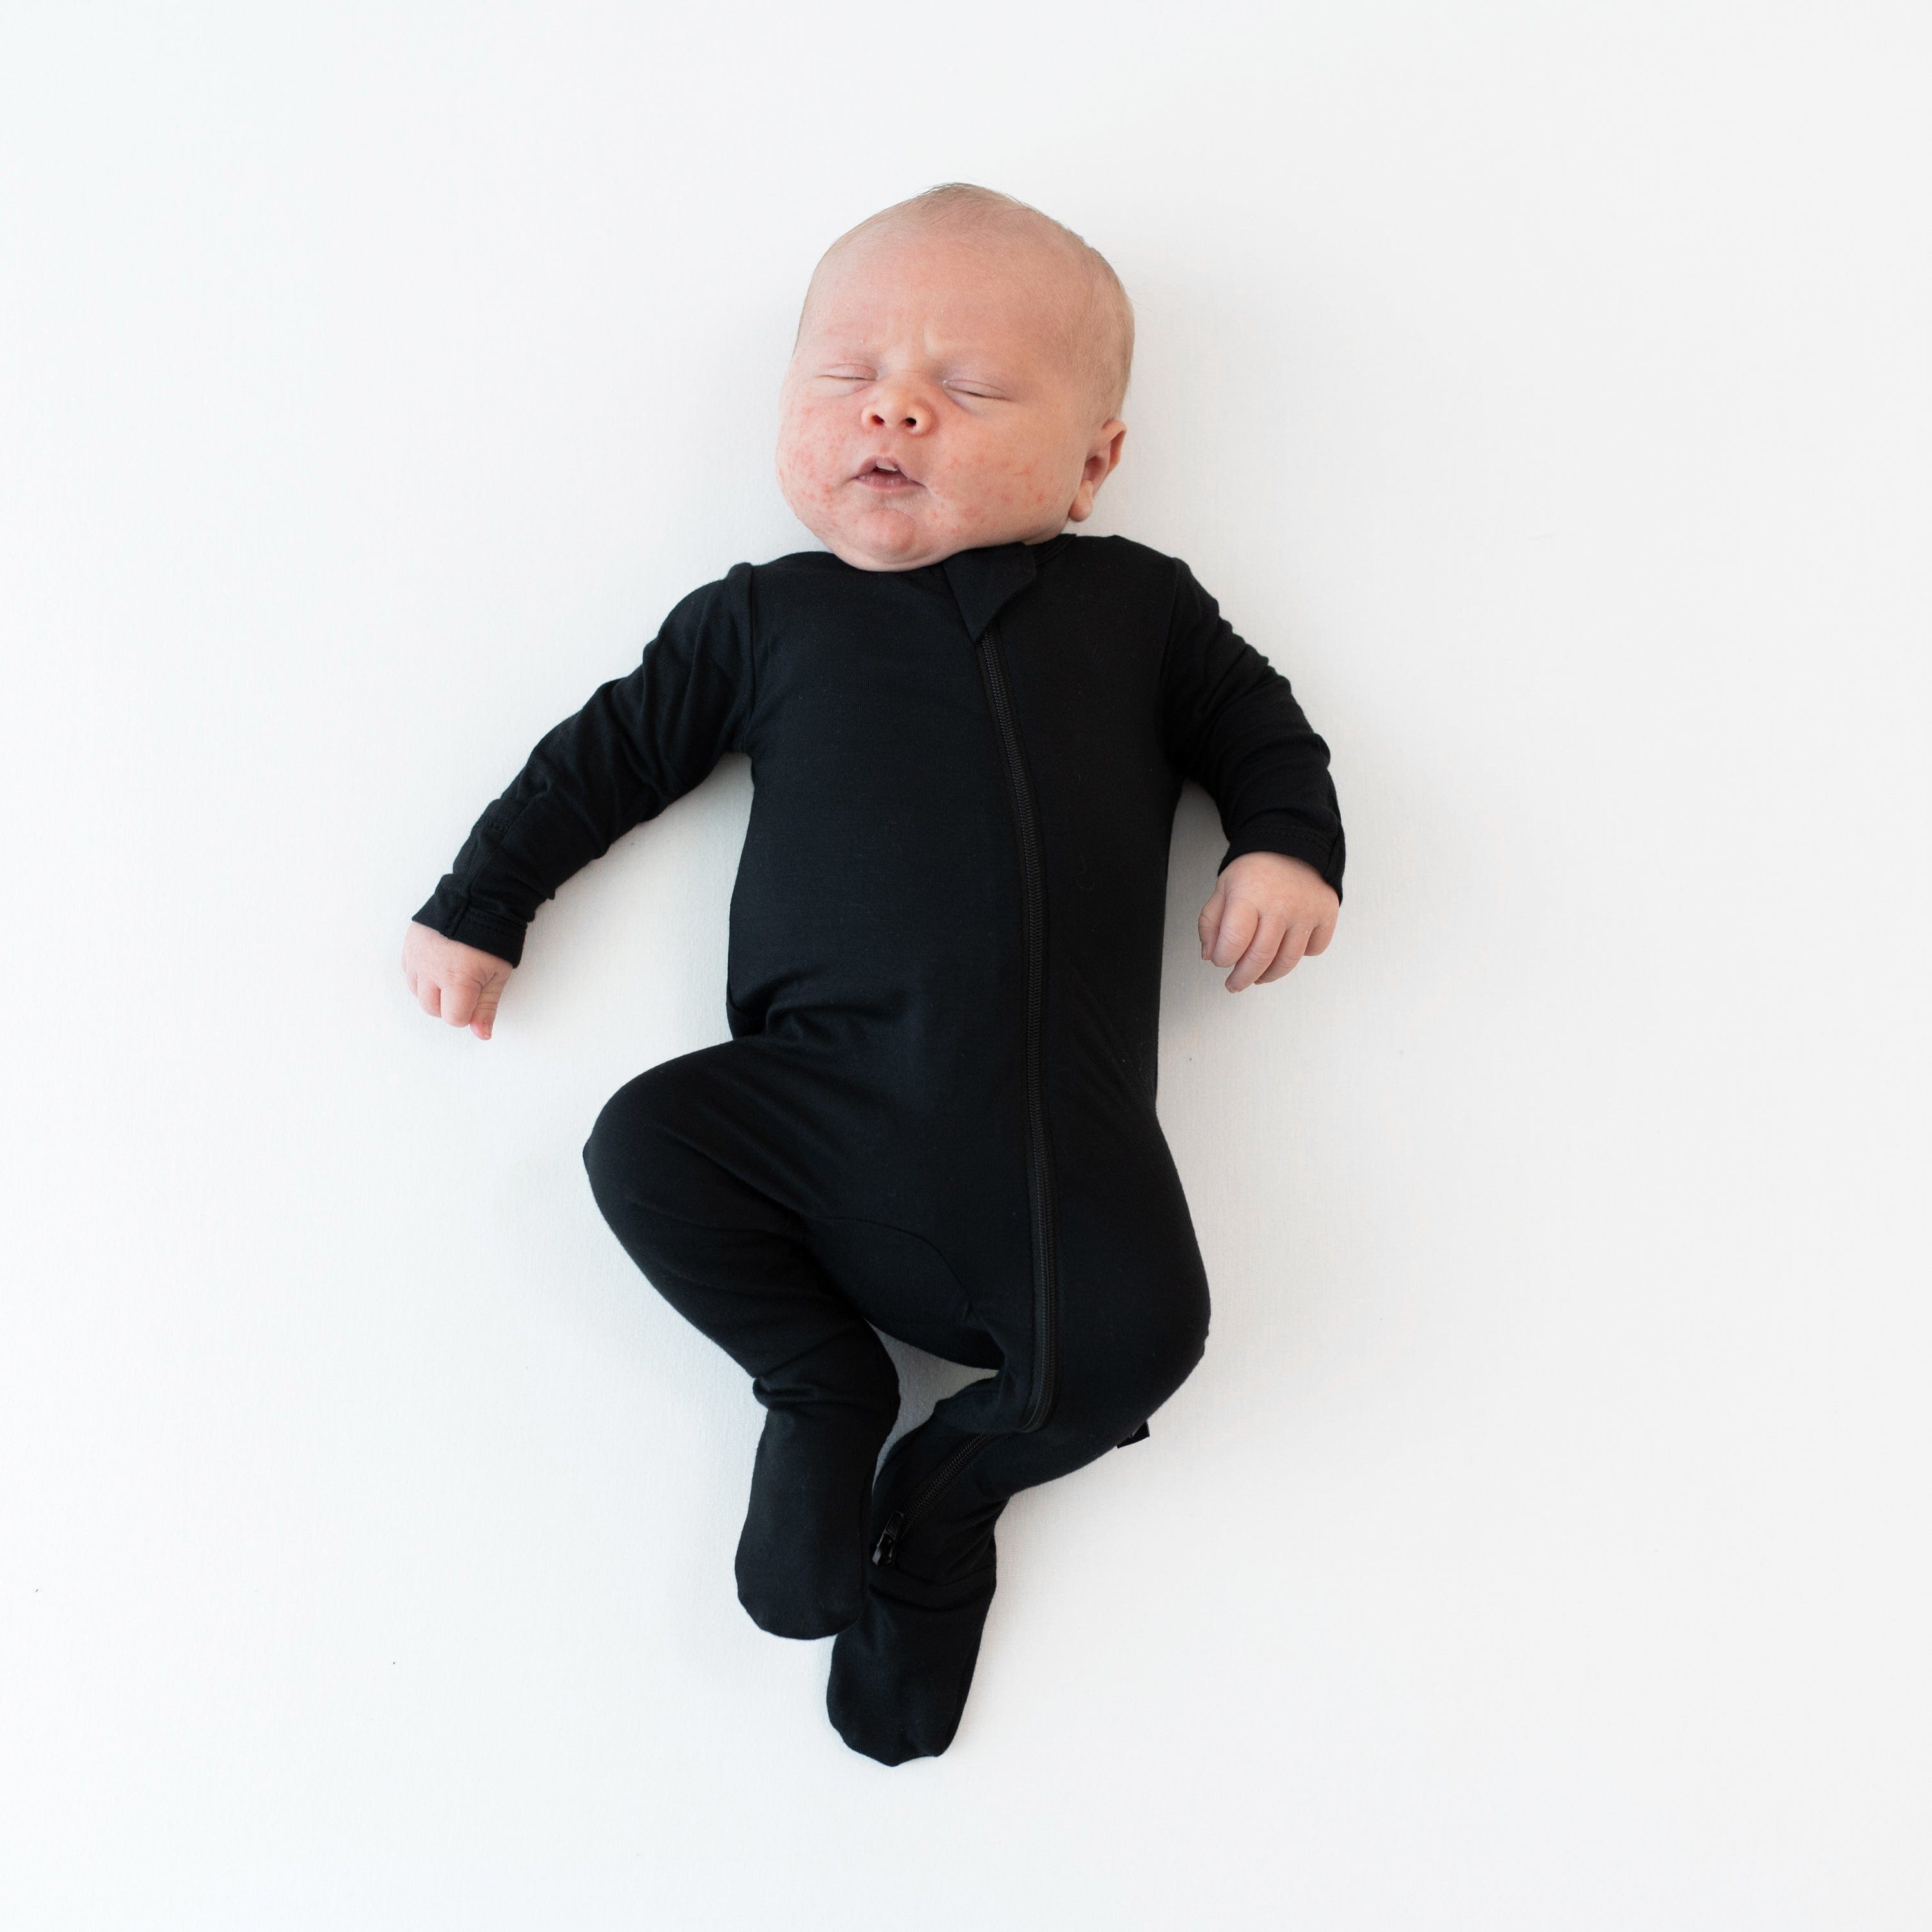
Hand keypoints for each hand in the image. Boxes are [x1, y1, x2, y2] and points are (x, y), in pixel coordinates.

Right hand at [401, 920, 514, 1038]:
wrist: (480, 899)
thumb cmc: (494, 937)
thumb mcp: (498, 974)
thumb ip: (487, 1007)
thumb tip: (481, 1034)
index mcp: (457, 979)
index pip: (453, 1017)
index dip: (467, 1012)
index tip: (476, 997)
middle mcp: (431, 970)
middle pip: (431, 1008)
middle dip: (448, 1004)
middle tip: (465, 986)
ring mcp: (417, 956)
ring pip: (416, 991)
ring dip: (432, 990)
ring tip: (451, 973)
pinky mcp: (409, 944)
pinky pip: (408, 971)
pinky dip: (420, 974)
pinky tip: (437, 964)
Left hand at [1197, 851, 1339, 991]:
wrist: (1293, 844)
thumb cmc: (1257, 869)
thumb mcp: (1224, 888)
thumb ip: (1211, 922)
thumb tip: (1210, 955)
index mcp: (1249, 896)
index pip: (1233, 943)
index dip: (1222, 959)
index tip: (1220, 960)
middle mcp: (1280, 906)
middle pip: (1260, 959)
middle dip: (1242, 978)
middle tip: (1234, 983)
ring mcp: (1306, 912)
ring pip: (1287, 962)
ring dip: (1268, 975)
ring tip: (1258, 975)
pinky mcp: (1326, 914)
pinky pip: (1314, 949)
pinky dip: (1300, 955)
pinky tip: (1286, 947)